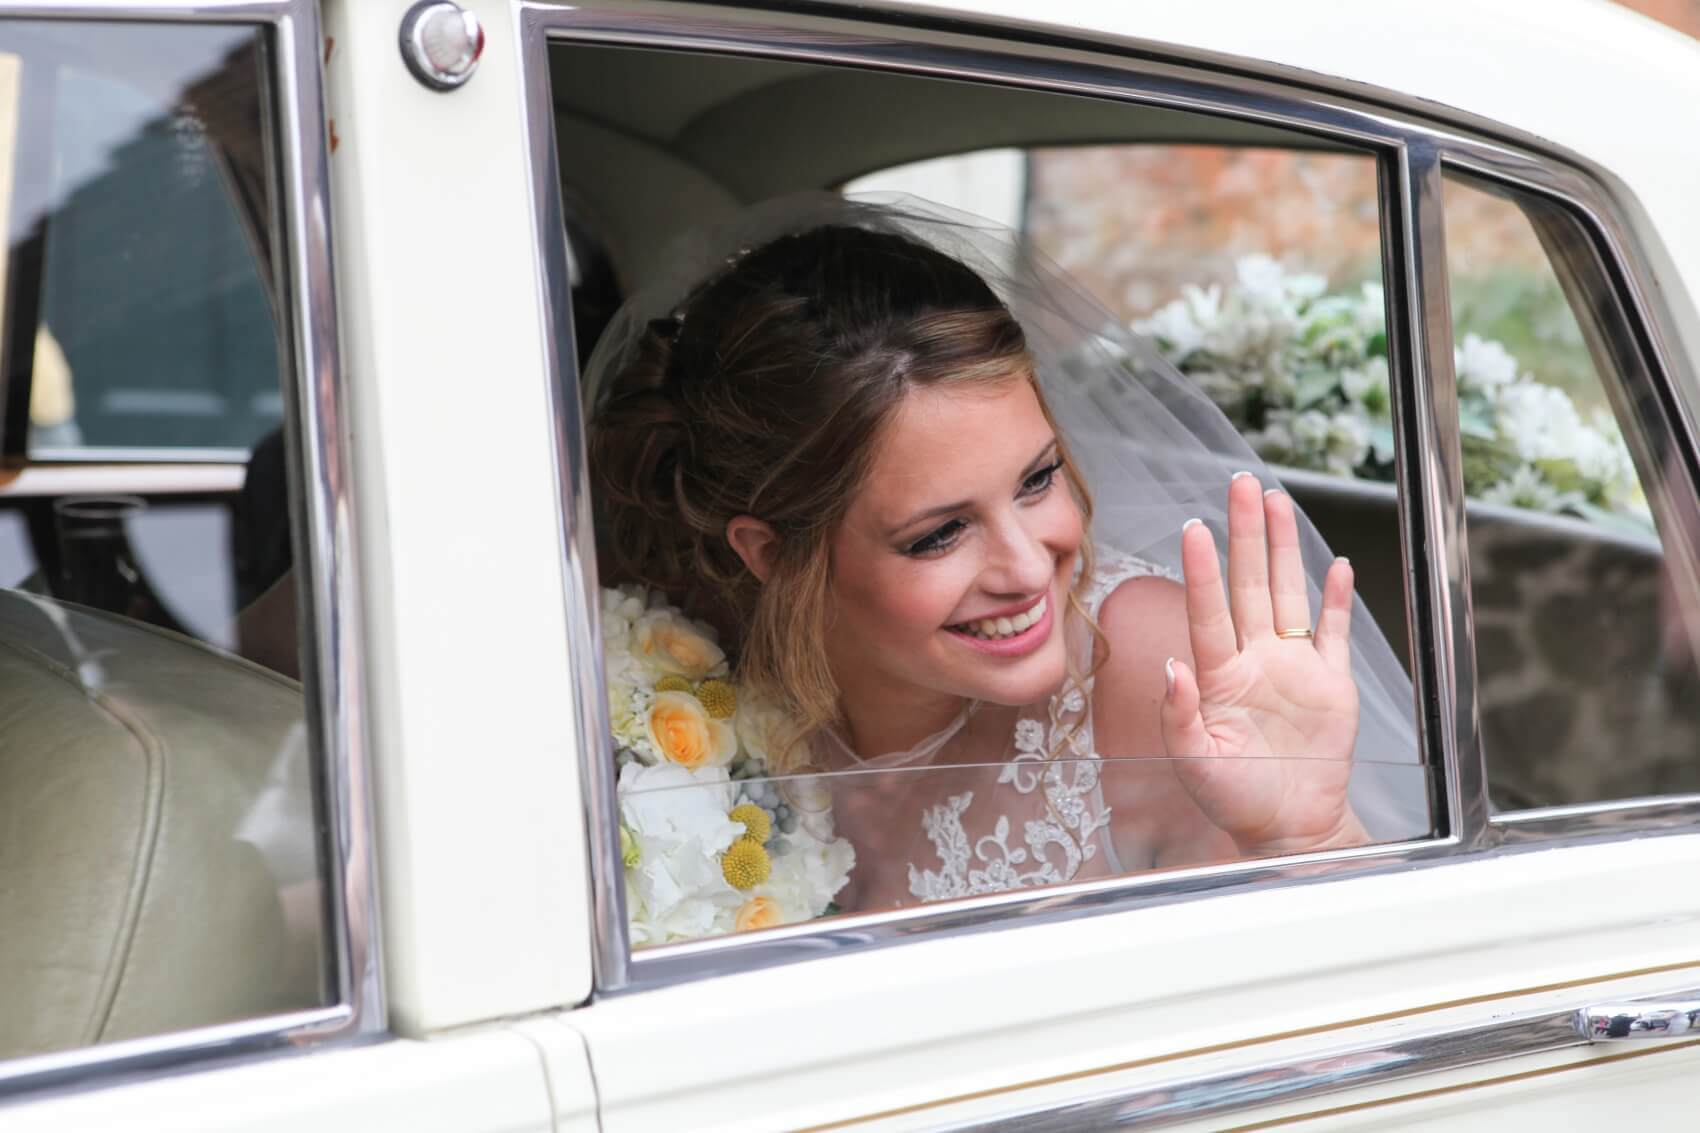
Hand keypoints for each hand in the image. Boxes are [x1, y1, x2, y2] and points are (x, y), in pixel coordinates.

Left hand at [1160, 472, 1367, 856]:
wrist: (1287, 825)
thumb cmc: (1234, 799)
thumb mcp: (1195, 763)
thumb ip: (1179, 716)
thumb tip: (1172, 669)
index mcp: (1219, 677)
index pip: (1209, 611)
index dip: (1203, 570)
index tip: (1195, 527)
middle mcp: (1255, 660)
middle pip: (1249, 583)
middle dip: (1245, 532)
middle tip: (1240, 484)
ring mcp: (1293, 667)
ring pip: (1288, 592)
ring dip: (1284, 547)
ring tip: (1277, 500)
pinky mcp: (1330, 683)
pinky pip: (1333, 632)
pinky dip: (1337, 600)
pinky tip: (1337, 567)